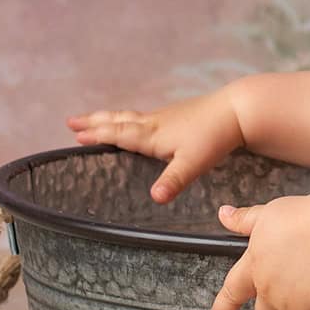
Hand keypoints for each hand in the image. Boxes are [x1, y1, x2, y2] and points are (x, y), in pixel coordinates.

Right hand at [66, 89, 241, 202]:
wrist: (238, 110)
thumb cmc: (215, 137)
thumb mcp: (193, 163)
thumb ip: (173, 181)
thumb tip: (155, 198)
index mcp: (153, 134)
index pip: (119, 134)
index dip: (97, 135)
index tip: (76, 135)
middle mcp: (155, 122)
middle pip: (118, 121)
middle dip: (95, 122)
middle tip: (71, 121)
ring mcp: (166, 117)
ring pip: (130, 116)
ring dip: (109, 118)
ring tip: (95, 119)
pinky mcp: (177, 115)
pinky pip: (143, 117)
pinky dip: (128, 119)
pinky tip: (134, 123)